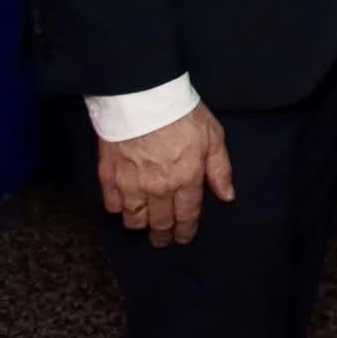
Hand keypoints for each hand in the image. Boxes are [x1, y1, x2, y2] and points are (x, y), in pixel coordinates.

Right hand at [95, 102, 234, 246]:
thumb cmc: (182, 113)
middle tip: (164, 240)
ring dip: (141, 225)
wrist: (142, 97)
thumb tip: (227, 196)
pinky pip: (112, 206)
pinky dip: (118, 209)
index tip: (184, 238)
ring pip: (134, 220)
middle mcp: (159, 188)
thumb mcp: (213, 137)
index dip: (186, 231)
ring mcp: (131, 185)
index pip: (187, 215)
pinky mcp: (109, 177)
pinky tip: (124, 206)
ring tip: (145, 225)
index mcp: (186, 178)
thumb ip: (220, 170)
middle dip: (163, 236)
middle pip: (160, 223)